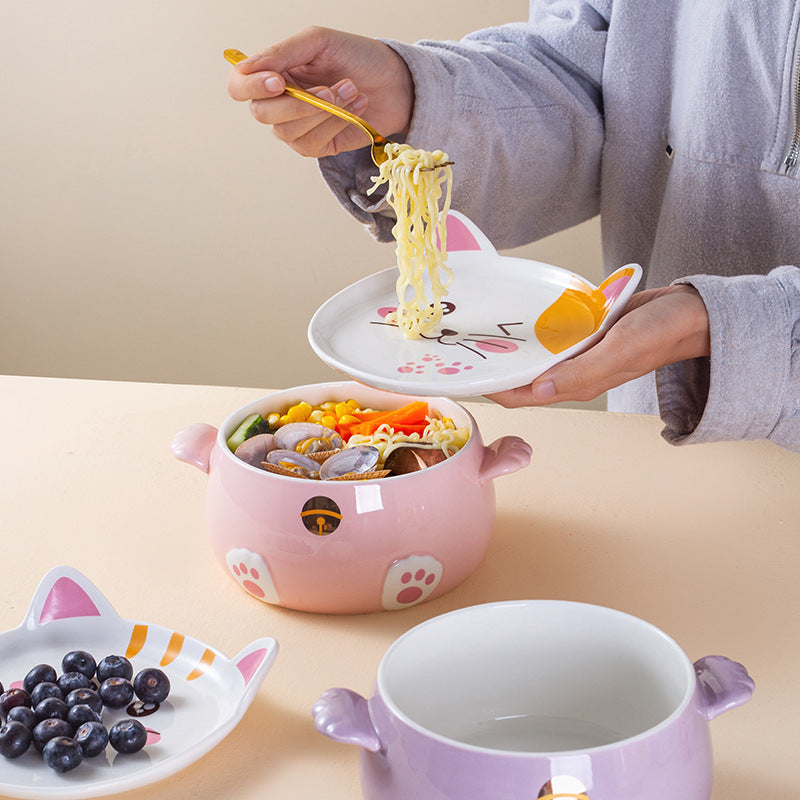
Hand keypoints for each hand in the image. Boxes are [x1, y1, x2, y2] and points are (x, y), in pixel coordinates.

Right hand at [226, 26, 414, 157]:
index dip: (251, 86)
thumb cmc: (358, 57)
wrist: (395, 81)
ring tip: (351, 90)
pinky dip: (335, 125)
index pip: (239, 86)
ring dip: (325, 111)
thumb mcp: (319, 42)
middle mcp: (280, 102)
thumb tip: (246, 65)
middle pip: (263, 114)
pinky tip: (355, 108)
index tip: (278, 81)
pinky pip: (312, 144)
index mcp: (273, 73)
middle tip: (331, 88)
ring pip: (288, 131)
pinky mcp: (319, 146)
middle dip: (299, 103)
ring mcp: (298, 127)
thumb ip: (282, 52)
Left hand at [485, 284, 710, 407]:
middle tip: (461, 350)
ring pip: (534, 357)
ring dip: (509, 350)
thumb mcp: (620, 351)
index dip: (494, 389)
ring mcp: (578, 354)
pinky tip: (514, 318)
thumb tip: (537, 390)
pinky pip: (550, 337)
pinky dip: (531, 332)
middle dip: (494, 369)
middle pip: (523, 378)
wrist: (689, 312)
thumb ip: (581, 373)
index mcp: (578, 384)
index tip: (466, 376)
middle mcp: (573, 373)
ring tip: (478, 334)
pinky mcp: (584, 335)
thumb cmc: (660, 333)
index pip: (523, 395)